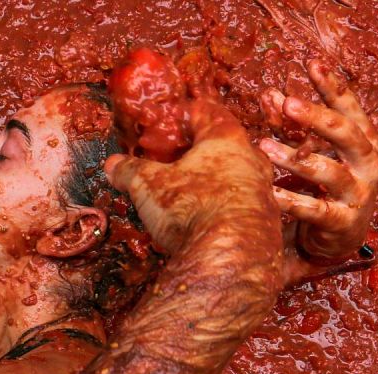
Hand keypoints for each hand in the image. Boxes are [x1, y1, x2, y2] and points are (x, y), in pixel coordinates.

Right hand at [104, 97, 277, 255]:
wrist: (231, 257)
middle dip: (194, 151)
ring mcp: (262, 192)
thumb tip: (112, 165)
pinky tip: (201, 221)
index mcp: (226, 140)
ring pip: (234, 175)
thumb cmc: (190, 207)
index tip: (161, 126)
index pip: (205, 112)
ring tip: (183, 193)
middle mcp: (251, 160)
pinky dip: (220, 206)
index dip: (179, 116)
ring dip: (209, 180)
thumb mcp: (147, 185)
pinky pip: (240, 205)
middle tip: (170, 161)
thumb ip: (129, 171)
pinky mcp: (265, 223)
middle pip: (222, 144)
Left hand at [258, 59, 377, 280]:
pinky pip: (314, 209)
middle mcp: (368, 164)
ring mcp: (358, 193)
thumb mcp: (314, 150)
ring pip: (328, 172)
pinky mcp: (342, 221)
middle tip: (287, 103)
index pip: (351, 108)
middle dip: (317, 117)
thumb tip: (270, 94)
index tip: (313, 64)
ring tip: (265, 146)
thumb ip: (294, 125)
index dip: (333, 86)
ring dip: (295, 159)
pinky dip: (291, 200)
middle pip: (346, 135)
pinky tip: (268, 192)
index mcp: (365, 141)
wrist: (340, 237)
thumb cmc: (326, 185)